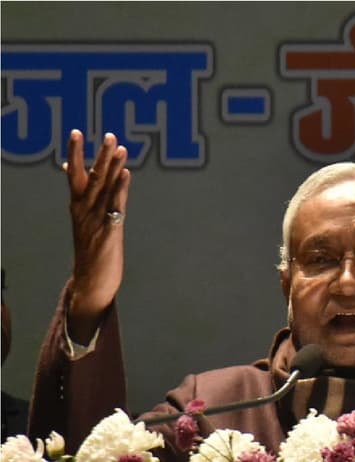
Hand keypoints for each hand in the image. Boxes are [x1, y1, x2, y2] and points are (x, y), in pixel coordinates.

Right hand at [64, 130, 130, 342]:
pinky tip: (126, 174)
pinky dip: (120, 189)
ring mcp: (96, 221)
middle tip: (108, 135)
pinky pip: (115, 206)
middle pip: (90, 178)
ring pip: (104, 189)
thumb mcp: (84, 222)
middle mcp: (84, 211)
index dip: (76, 153)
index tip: (77, 132)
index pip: (73, 174)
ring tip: (120, 147)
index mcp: (77, 207)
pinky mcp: (109, 233)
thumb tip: (72, 178)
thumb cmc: (90, 250)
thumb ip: (84, 199)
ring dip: (112, 167)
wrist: (91, 283)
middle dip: (99, 155)